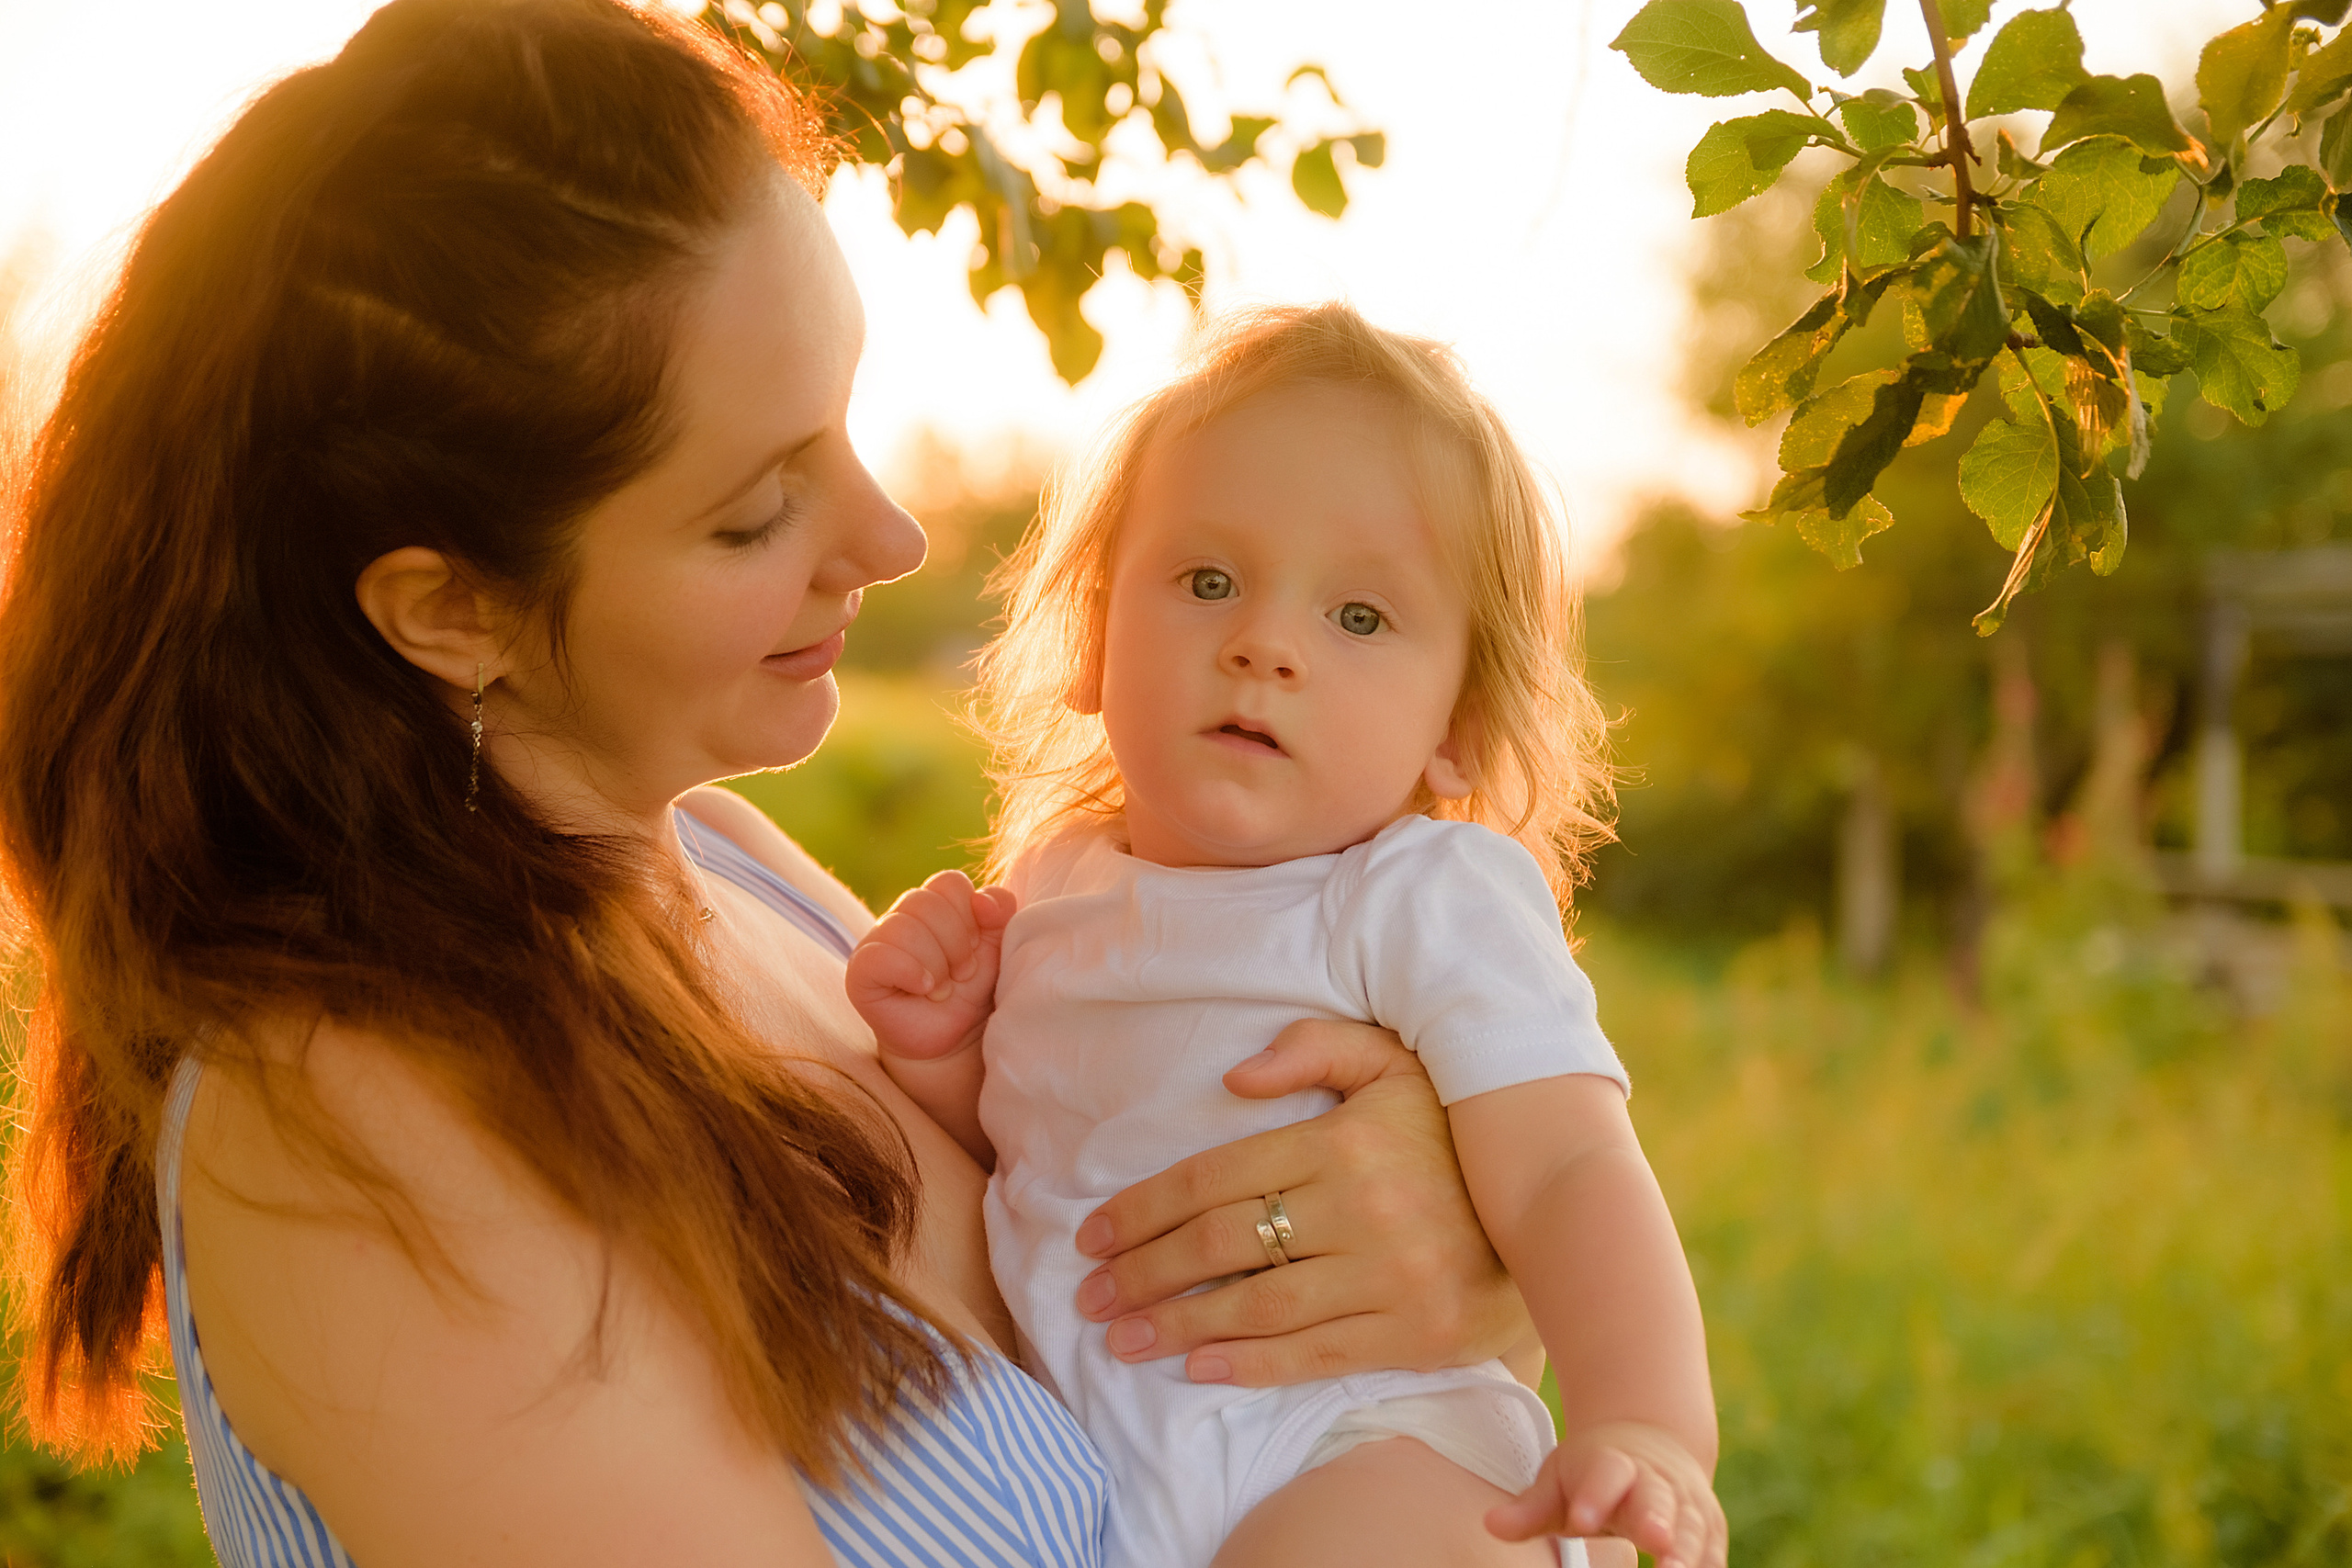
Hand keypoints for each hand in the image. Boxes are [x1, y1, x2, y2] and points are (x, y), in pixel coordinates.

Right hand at [844, 871, 1015, 1060]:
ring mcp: (877, 940)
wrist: (954, 1039)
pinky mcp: (860, 970)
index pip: (949, 883)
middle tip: (962, 974)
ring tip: (942, 988)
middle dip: (955, 944)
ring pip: (903, 927)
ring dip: (935, 965)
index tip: (976, 947)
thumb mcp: (998, 946)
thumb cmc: (973, 990)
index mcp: (935, 903)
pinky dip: (910, 972)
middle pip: (926, 902)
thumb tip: (981, 900)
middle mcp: (902, 915)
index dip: (970, 915)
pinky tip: (922, 989)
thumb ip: (1000, 911)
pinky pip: (880, 956)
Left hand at [1068, 1018, 1534, 1385]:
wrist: (1557, 1208)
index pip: (1215, 1177)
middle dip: (1144, 1271)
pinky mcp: (1415, 1334)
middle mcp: (1360, 1209)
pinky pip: (1313, 1355)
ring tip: (1122, 1337)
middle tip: (1090, 1294)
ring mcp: (1388, 1278)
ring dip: (1177, 1324)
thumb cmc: (1453, 1131)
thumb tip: (1232, 1079)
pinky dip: (1248, 1365)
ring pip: (1257, 1306)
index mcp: (1342, 1140)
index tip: (1093, 1234)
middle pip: (1222, 1244)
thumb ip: (1316, 1047)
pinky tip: (1195, 1366)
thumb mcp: (1395, 1063)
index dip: (1144, 1209)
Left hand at [1486, 1421, 1726, 1567]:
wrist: (1652, 1447)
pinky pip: (1713, 1552)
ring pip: (1693, 1526)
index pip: (1604, 1474)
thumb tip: (1490, 1525)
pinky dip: (1708, 1566)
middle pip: (1656, 1498)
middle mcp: (1656, 1481)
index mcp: (1612, 1464)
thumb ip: (1529, 1508)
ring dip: (1690, 1552)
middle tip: (1655, 1541)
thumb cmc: (1592, 1475)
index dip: (1594, 1496)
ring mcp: (1688, 1503)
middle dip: (1656, 1519)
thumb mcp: (1558, 1481)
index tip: (1581, 1521)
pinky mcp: (1710, 1528)